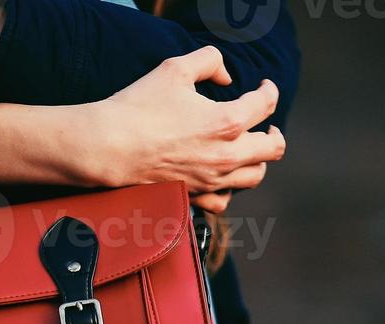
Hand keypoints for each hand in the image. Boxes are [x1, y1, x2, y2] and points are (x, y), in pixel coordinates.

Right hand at [87, 47, 284, 209]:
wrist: (110, 145)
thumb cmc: (139, 106)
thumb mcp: (175, 68)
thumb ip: (209, 61)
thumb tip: (226, 77)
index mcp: (227, 122)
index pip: (266, 104)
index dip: (268, 90)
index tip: (262, 85)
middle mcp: (226, 156)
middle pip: (273, 148)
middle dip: (274, 132)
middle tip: (267, 124)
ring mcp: (211, 180)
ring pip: (254, 176)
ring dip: (257, 161)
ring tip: (249, 150)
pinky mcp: (194, 195)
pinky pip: (225, 201)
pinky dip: (230, 189)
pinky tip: (223, 177)